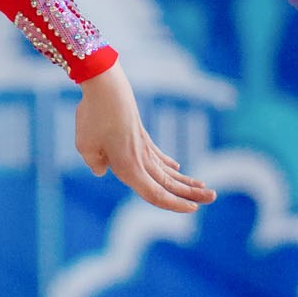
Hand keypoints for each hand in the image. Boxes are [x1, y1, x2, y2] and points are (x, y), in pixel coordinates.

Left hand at [74, 64, 216, 210]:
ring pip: (167, 170)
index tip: (192, 210)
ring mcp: (143, 146)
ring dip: (186, 180)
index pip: (154, 194)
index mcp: (128, 167)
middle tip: (213, 197)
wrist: (106, 86)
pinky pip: (157, 155)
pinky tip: (176, 168)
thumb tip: (102, 170)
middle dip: (191, 193)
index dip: (173, 205)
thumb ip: (94, 163)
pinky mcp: (140, 135)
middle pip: (168, 183)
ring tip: (204, 187)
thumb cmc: (94, 115)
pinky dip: (168, 164)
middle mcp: (140, 159)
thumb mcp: (84, 145)